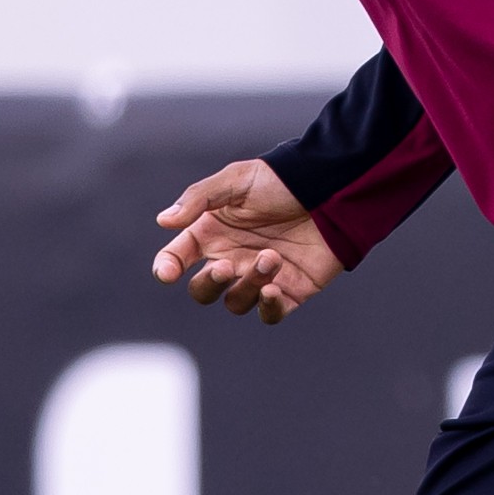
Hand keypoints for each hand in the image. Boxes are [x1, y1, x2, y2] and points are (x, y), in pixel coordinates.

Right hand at [152, 158, 344, 324]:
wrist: (330, 189)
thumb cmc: (280, 181)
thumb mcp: (237, 180)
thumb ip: (199, 199)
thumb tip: (164, 221)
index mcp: (212, 233)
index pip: (177, 258)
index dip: (167, 268)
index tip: (169, 272)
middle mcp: (232, 258)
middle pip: (203, 290)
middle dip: (209, 283)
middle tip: (227, 265)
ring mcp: (259, 277)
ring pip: (236, 302)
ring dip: (249, 285)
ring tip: (272, 257)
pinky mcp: (289, 291)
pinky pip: (268, 314)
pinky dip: (267, 307)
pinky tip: (274, 289)